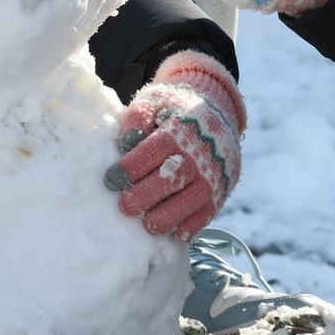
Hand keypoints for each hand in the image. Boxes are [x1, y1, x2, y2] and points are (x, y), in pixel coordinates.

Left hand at [103, 51, 246, 242]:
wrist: (215, 106)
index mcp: (181, 128)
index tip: (112, 179)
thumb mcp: (154, 101)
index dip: (132, 167)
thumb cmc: (173, 107)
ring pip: (193, 199)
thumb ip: (138, 117)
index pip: (155, 151)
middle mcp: (200, 152)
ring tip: (148, 226)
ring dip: (169, 216)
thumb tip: (126, 142)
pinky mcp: (222, 188)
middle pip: (173, 178)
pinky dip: (193, 225)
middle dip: (146, 195)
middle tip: (125, 206)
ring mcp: (214, 172)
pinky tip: (175, 233)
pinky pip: (209, 211)